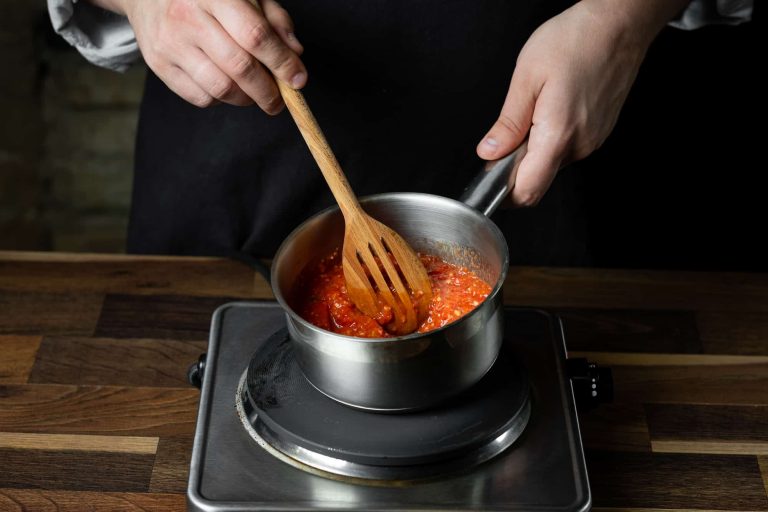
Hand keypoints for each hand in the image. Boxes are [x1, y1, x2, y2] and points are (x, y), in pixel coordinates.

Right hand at [111, 0, 305, 111]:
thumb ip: (273, 19)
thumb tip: (295, 52)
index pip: (256, 36)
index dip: (282, 63)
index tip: (298, 80)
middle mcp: (189, 17)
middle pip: (240, 67)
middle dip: (268, 92)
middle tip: (279, 101)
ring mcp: (171, 43)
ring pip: (221, 88)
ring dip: (246, 99)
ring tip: (255, 95)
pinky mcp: (159, 64)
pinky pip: (200, 98)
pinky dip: (222, 101)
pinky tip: (228, 88)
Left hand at [476, 0, 685, 205]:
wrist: (619, 25)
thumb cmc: (576, 40)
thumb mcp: (527, 77)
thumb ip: (508, 122)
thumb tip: (490, 152)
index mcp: (558, 134)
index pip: (528, 190)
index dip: (504, 195)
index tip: (489, 180)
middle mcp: (580, 145)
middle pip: (539, 180)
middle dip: (516, 170)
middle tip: (505, 138)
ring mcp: (592, 141)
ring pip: (552, 165)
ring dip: (534, 152)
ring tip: (532, 113)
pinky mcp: (599, 134)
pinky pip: (567, 150)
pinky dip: (551, 141)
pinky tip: (550, 111)